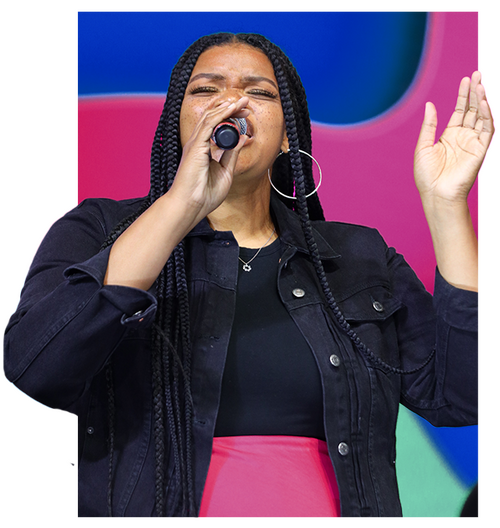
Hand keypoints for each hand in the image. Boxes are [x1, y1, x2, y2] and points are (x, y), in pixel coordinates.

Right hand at [169, 96, 249, 222]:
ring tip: (242, 103)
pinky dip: (221, 114)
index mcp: (204, 151)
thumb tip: (242, 138)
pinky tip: (232, 109)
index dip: (231, 118)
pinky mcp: (195, 146)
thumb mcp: (226, 172)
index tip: (245, 115)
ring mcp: (195, 144)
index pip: (216, 127)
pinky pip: (209, 124)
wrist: (191, 206)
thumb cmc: (204, 195)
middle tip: (246, 104)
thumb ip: (232, 154)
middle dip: (230, 109)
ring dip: (227, 107)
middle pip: (213, 118)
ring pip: (211, 117)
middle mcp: (198, 144)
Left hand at [414, 71, 495, 205]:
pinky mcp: (480, 150)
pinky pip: (487, 129)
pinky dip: (487, 115)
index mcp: (450, 136)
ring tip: (481, 84)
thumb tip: (429, 105)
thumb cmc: (426, 175)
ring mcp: (473, 143)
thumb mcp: (423, 146)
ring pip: (482, 116)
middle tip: (477, 74)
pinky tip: (484, 102)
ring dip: (482, 100)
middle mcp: (463, 137)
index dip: (464, 95)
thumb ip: (429, 126)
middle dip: (475, 92)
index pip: (461, 111)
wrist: (436, 193)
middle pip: (473, 110)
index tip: (466, 79)